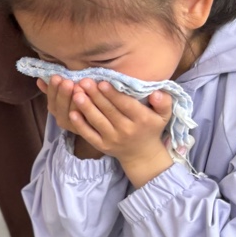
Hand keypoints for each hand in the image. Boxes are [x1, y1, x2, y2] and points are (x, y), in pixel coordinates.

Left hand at [50, 76, 172, 186]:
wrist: (143, 155)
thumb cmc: (151, 128)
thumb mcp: (164, 116)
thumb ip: (164, 102)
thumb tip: (157, 92)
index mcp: (142, 120)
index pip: (125, 105)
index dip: (113, 94)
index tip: (102, 81)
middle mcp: (126, 130)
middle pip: (109, 111)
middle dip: (95, 95)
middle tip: (84, 81)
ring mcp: (112, 139)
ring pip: (97, 121)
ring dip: (85, 107)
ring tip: (76, 93)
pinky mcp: (102, 146)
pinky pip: (89, 135)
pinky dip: (80, 124)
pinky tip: (71, 112)